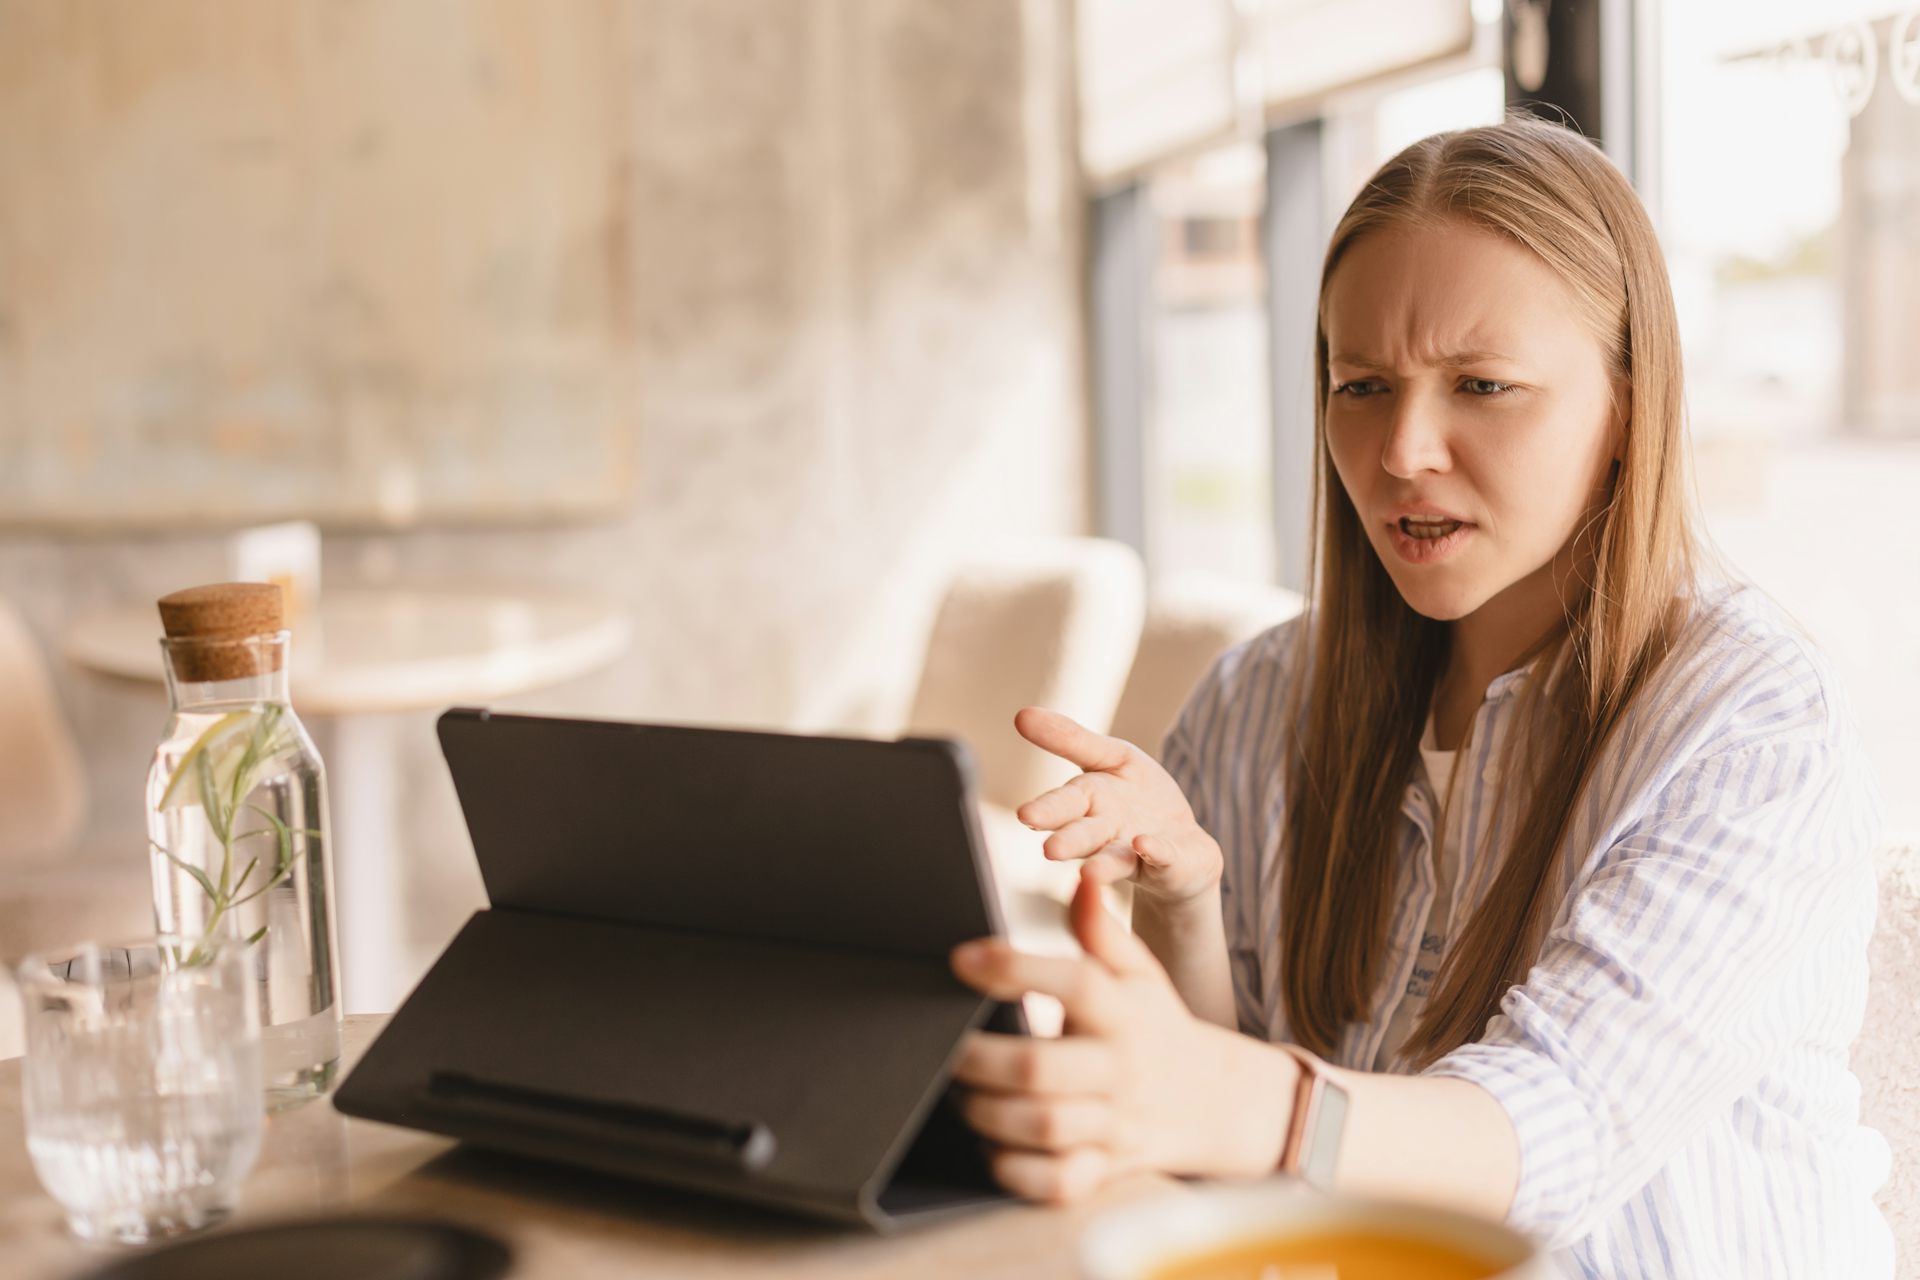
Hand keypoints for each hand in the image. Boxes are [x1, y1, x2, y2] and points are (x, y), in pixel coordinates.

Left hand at [947, 865, 1293, 1203]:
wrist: (1216, 1103)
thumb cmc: (1156, 1028)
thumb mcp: (1140, 974)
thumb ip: (1102, 930)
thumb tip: (1080, 876)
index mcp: (1125, 1013)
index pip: (1076, 983)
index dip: (1016, 967)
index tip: (962, 957)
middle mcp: (1121, 1070)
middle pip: (1040, 1067)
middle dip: (979, 1057)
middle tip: (943, 1045)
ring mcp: (1115, 1126)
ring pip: (1042, 1126)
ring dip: (986, 1112)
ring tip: (958, 1093)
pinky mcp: (1105, 1172)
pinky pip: (1054, 1182)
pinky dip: (1013, 1168)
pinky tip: (989, 1143)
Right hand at [1013, 707, 1222, 903]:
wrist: (1181, 839)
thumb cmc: (1137, 794)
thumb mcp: (1112, 756)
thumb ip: (1071, 739)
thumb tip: (1021, 715)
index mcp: (1087, 801)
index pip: (1063, 803)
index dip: (1046, 810)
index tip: (1025, 816)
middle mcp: (1104, 831)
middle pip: (1084, 835)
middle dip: (1068, 842)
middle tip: (1051, 850)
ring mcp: (1134, 851)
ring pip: (1113, 858)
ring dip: (1102, 865)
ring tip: (1090, 873)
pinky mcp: (1166, 861)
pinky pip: (1161, 856)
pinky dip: (1154, 851)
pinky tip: (1144, 845)